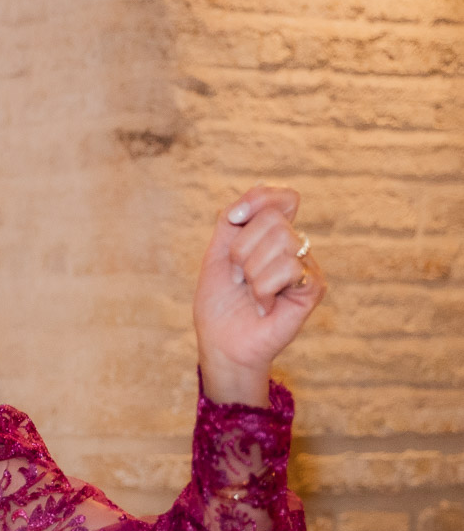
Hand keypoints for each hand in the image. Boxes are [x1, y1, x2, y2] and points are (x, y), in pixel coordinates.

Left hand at [195, 184, 325, 405]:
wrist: (222, 342)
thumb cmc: (219, 303)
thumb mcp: (216, 254)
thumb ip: (233, 220)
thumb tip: (256, 188)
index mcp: (271, 235)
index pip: (282, 197)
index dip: (258, 199)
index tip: (234, 219)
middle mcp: (293, 246)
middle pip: (272, 220)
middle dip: (241, 250)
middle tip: (238, 277)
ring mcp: (306, 265)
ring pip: (280, 241)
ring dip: (251, 272)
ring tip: (250, 293)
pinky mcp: (314, 287)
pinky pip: (289, 267)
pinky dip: (264, 289)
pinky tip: (264, 306)